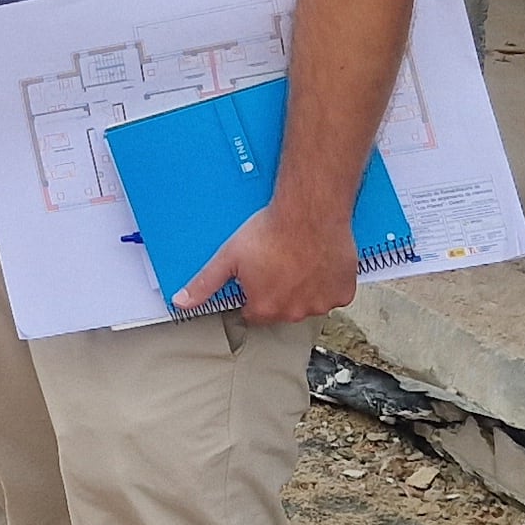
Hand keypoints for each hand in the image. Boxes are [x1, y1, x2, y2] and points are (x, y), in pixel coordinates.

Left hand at [180, 194, 362, 326]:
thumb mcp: (228, 257)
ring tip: (298, 258)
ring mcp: (321, 303)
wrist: (309, 211)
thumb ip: (204, 284)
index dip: (253, 292)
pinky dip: (328, 281)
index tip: (257, 274)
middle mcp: (294, 312)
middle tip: (278, 261)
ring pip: (309, 301)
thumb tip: (181, 302)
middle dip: (279, 290)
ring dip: (304, 287)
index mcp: (265, 309)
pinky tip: (318, 260)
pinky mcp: (343, 292)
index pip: (254, 313)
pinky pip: (333, 292)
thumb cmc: (270, 232)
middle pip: (282, 309)